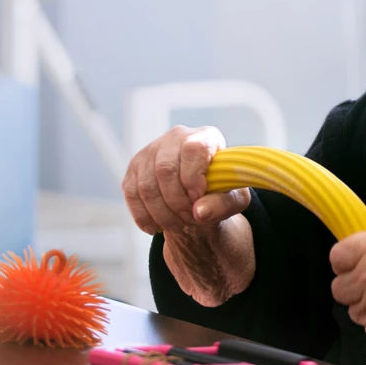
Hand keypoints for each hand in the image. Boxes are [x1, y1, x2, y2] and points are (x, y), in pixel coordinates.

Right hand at [122, 124, 250, 236]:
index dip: (193, 177)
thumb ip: (223, 204)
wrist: (201, 195)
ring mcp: (152, 150)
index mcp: (206, 137)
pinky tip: (156, 227)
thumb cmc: (221, 191)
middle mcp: (177, 137)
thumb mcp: (233, 199)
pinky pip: (131, 194)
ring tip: (177, 225)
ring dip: (161, 213)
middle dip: (176, 202)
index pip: (193, 149)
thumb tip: (199, 212)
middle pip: (165, 169)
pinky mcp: (135, 167)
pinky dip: (143, 216)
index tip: (198, 198)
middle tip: (190, 219)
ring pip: (146, 185)